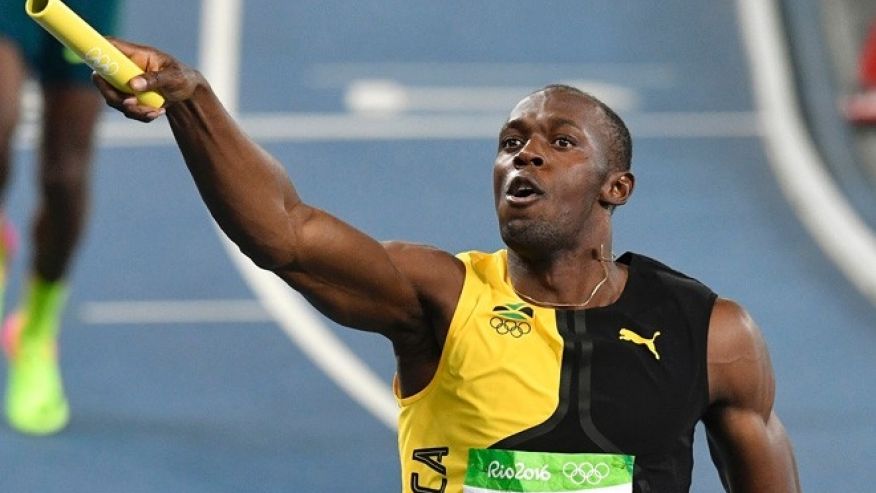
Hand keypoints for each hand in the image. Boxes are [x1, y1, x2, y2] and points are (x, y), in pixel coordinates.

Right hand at [91, 37, 205, 121]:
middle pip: (102, 79)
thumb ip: (154, 79)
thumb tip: (133, 84)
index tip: (100, 69)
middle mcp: (126, 68)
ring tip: (155, 111)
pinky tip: (158, 112)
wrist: (188, 94)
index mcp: (135, 54)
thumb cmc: (182, 77)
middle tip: (132, 102)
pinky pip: (127, 110)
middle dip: (114, 95)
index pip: (109, 46)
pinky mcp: (130, 98)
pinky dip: (141, 115)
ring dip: (133, 109)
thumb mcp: (173, 76)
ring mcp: (125, 84)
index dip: (97, 52)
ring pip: (114, 99)